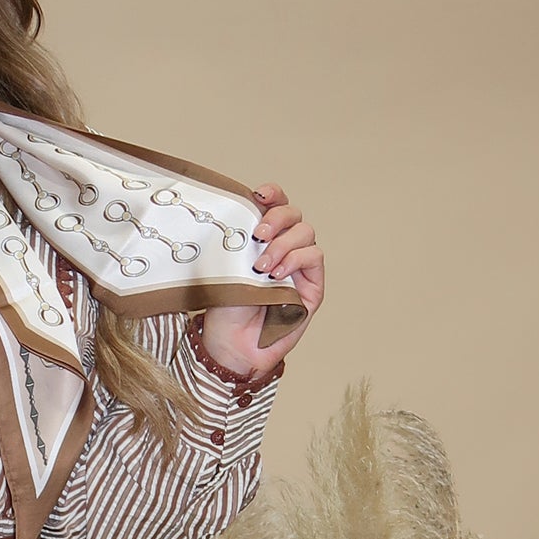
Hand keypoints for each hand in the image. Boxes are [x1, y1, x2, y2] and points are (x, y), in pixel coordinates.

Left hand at [201, 184, 324, 376]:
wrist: (232, 344)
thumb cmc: (226, 308)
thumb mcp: (224, 267)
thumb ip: (238, 240)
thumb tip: (238, 215)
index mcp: (262, 239)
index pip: (275, 205)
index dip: (272, 194)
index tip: (258, 194)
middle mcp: (283, 248)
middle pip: (293, 214)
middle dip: (276, 218)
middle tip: (258, 235)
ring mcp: (299, 266)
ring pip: (305, 233)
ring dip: (283, 244)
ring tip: (262, 266)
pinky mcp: (312, 286)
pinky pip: (314, 257)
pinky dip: (296, 259)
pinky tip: (278, 273)